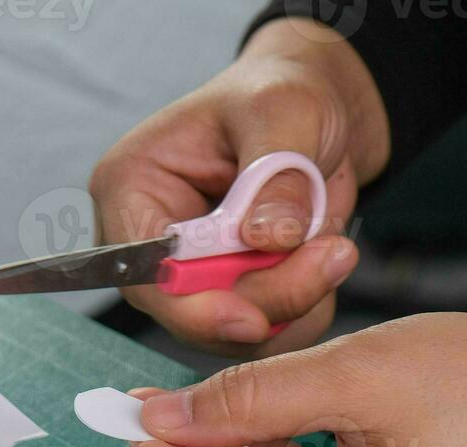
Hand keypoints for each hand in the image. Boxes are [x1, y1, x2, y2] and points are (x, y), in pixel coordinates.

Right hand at [89, 18, 387, 357]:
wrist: (320, 111)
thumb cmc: (283, 94)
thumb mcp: (285, 113)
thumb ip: (275, 176)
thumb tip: (265, 238)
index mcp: (133, 188)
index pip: (145, 275)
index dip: (194, 308)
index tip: (252, 319)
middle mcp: (152, 241)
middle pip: (192, 314)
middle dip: (267, 297)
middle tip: (332, 255)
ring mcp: (192, 274)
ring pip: (235, 330)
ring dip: (294, 300)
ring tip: (333, 244)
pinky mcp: (231, 293)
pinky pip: (267, 332)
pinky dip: (306, 308)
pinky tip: (324, 257)